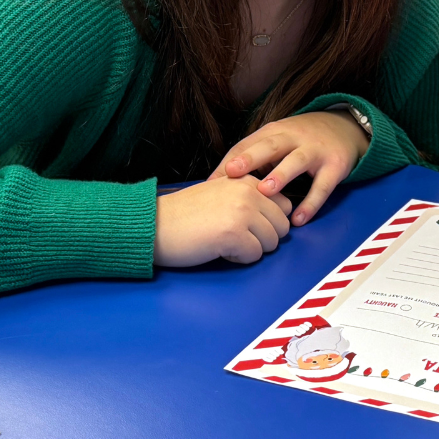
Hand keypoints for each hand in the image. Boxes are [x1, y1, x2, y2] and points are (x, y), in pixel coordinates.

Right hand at [154, 175, 291, 266]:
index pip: (284, 205)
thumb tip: (279, 216)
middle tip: (235, 236)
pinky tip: (219, 248)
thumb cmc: (185, 214)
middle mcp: (248, 191)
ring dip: (251, 248)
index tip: (246, 225)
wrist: (154, 224)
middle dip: (263, 238)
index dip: (268, 222)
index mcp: (247, 180)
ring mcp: (242, 212)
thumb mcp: (222, 192)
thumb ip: (249, 197)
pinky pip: (255, 256)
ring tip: (225, 241)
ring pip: (271, 243)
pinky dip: (239, 259)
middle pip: (282, 227)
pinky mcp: (234, 234)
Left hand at [211, 111, 368, 226]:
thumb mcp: (277, 140)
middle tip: (232, 173)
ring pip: (297, 161)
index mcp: (274, 132)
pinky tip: (298, 219)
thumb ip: (252, 158)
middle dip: (251, 158)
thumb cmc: (300, 140)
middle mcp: (294, 138)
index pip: (247, 144)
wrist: (344, 128)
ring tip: (265, 192)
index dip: (230, 162)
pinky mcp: (335, 166)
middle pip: (270, 146)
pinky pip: (322, 187)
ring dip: (281, 175)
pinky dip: (311, 203)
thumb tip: (216, 185)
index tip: (211, 182)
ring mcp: (316, 151)